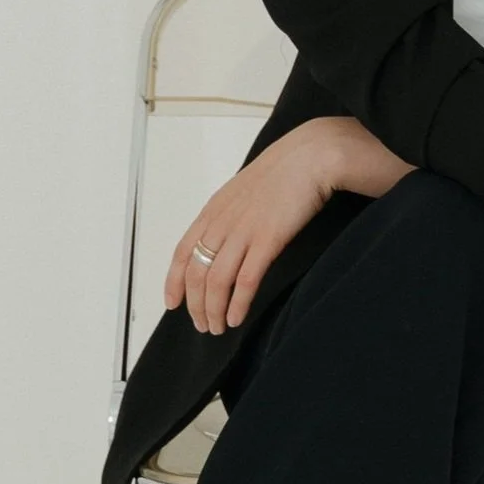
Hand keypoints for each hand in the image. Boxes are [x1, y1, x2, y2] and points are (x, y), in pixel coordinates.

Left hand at [164, 120, 340, 333]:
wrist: (311, 156)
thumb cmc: (285, 171)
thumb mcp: (245, 189)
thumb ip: (231, 212)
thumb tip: (227, 236)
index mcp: (214, 210)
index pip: (183, 252)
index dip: (174, 281)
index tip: (172, 303)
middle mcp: (222, 222)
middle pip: (196, 272)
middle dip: (195, 305)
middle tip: (203, 325)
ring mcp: (244, 231)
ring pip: (216, 280)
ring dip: (214, 310)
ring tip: (218, 327)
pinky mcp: (268, 239)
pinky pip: (245, 279)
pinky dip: (238, 303)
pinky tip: (236, 317)